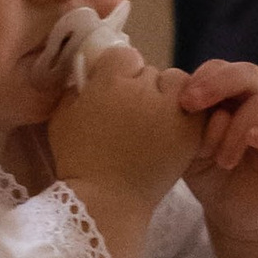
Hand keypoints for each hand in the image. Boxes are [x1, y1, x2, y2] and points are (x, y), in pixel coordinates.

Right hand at [46, 43, 205, 212]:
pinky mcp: (190, 131)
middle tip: (132, 114)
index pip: (123, 55)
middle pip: (150, 70)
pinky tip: (171, 131)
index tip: (111, 93)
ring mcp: (172, 109)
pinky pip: (195, 107)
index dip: (117, 72)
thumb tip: (91, 72)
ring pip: (177, 82)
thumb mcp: (62, 116)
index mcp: (111, 81)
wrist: (107, 202)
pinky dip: (187, 114)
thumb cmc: (78, 161)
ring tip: (155, 122)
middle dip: (141, 86)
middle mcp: (145, 89)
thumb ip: (77, 87)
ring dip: (168, 96)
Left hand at [178, 58, 257, 246]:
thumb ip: (186, 125)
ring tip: (221, 161)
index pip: (220, 69)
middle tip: (191, 103)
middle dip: (218, 83)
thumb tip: (185, 104)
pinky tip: (253, 140)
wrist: (234, 211)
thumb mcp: (188, 148)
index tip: (183, 101)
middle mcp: (257, 103)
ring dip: (235, 130)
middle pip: (248, 74)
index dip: (203, 78)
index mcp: (230, 97)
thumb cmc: (209, 173)